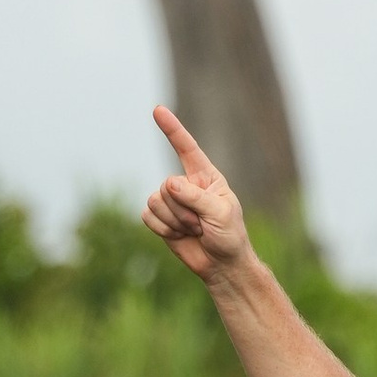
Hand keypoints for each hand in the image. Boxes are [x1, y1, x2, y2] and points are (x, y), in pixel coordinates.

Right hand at [141, 104, 249, 282]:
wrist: (222, 265)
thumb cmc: (229, 236)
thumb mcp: (220, 213)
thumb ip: (196, 196)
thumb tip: (168, 184)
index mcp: (205, 176)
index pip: (186, 148)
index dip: (172, 129)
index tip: (157, 110)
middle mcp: (186, 184)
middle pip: (167, 185)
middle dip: (183, 210)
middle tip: (202, 225)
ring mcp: (171, 201)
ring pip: (156, 201)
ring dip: (175, 221)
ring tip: (193, 230)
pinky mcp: (160, 218)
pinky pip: (148, 216)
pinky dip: (163, 229)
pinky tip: (179, 236)